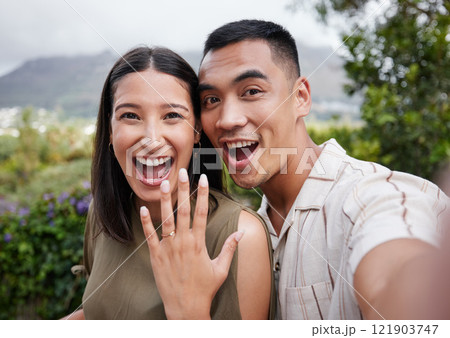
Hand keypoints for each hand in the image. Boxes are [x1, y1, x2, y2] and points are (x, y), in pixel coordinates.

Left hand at [140, 168, 243, 318]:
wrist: (186, 308)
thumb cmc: (205, 289)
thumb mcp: (221, 269)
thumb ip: (229, 248)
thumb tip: (240, 232)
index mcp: (199, 243)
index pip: (201, 212)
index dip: (202, 194)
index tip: (203, 179)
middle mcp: (183, 242)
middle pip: (183, 210)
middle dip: (183, 189)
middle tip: (181, 172)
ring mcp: (168, 248)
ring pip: (165, 219)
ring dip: (164, 200)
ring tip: (162, 183)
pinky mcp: (156, 256)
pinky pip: (150, 236)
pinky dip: (145, 223)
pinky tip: (142, 209)